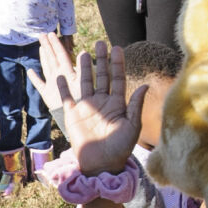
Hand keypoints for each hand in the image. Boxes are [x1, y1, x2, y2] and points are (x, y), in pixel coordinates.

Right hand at [42, 37, 145, 176]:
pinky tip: (61, 75)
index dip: (117, 64)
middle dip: (101, 60)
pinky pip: (67, 98)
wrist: (101, 165)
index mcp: (117, 104)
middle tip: (101, 43)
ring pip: (85, 82)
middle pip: (101, 76)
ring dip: (84, 68)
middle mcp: (102, 103)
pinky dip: (63, 87)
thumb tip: (145, 85)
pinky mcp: (73, 115)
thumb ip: (136, 105)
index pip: (118, 79)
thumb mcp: (132, 126)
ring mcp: (86, 108)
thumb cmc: (120, 149)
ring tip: (83, 53)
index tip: (117, 48)